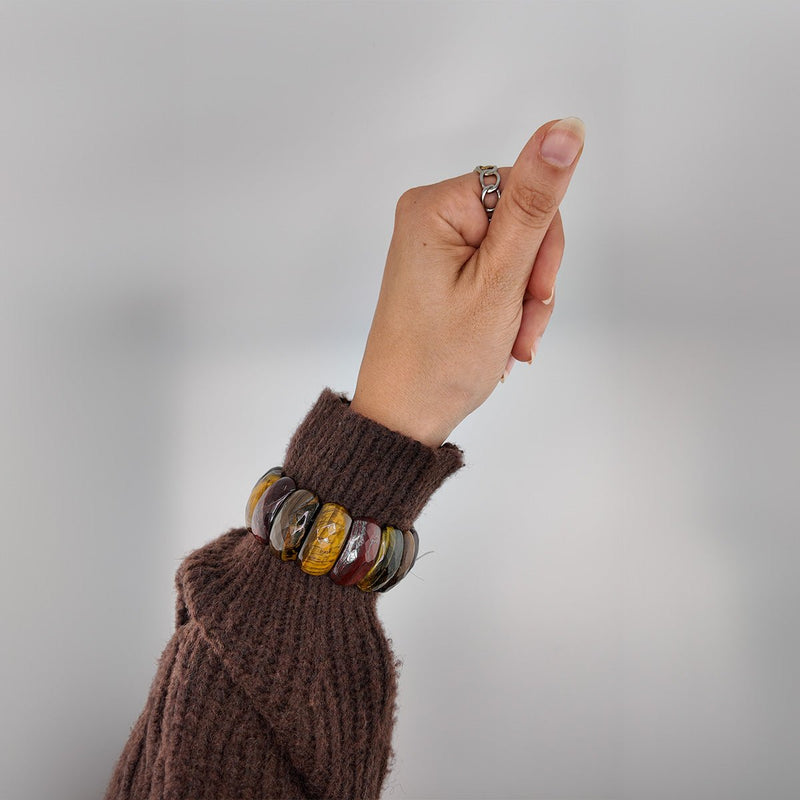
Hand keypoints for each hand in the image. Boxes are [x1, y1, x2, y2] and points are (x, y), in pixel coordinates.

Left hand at [350, 117, 585, 447]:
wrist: (403, 418)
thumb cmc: (441, 360)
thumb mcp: (500, 281)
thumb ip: (535, 205)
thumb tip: (566, 128)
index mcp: (434, 206)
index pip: (524, 187)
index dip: (543, 244)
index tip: (532, 295)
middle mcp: (429, 215)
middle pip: (522, 220)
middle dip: (533, 278)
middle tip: (522, 328)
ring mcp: (434, 244)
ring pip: (515, 251)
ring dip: (525, 299)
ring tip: (511, 342)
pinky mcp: (441, 269)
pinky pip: (496, 271)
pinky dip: (509, 306)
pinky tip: (501, 339)